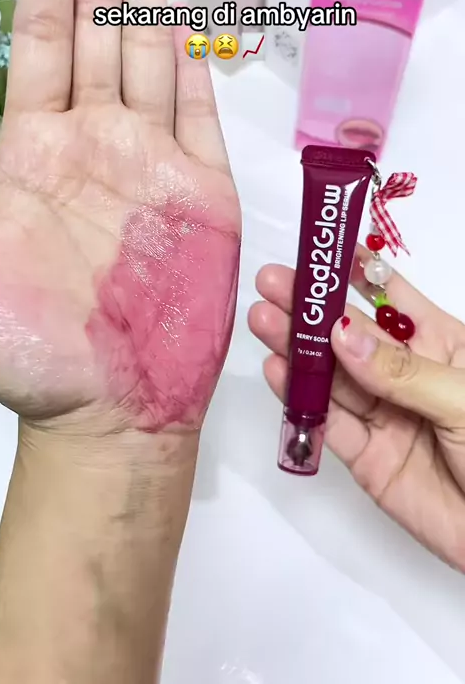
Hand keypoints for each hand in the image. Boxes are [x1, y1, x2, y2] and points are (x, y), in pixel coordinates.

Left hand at [0, 0, 240, 434]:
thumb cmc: (40, 355)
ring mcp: (151, 166)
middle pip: (99, 31)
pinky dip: (195, 64)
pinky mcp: (201, 195)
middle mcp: (94, 146)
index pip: (46, 42)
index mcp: (37, 154)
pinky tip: (186, 18)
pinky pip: (198, 116)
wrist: (113, 409)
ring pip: (151, 59)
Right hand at [249, 245, 464, 571]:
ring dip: (296, 347)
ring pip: (332, 376)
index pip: (391, 297)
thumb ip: (401, 370)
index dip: (354, 271)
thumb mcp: (462, 398)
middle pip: (350, 334)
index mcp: (440, 344)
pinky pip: (328, 425)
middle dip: (311, 307)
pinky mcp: (366, 458)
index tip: (318, 248)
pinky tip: (276, 371)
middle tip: (270, 282)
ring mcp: (383, 416)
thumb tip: (342, 333)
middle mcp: (404, 373)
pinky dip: (299, 400)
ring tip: (262, 318)